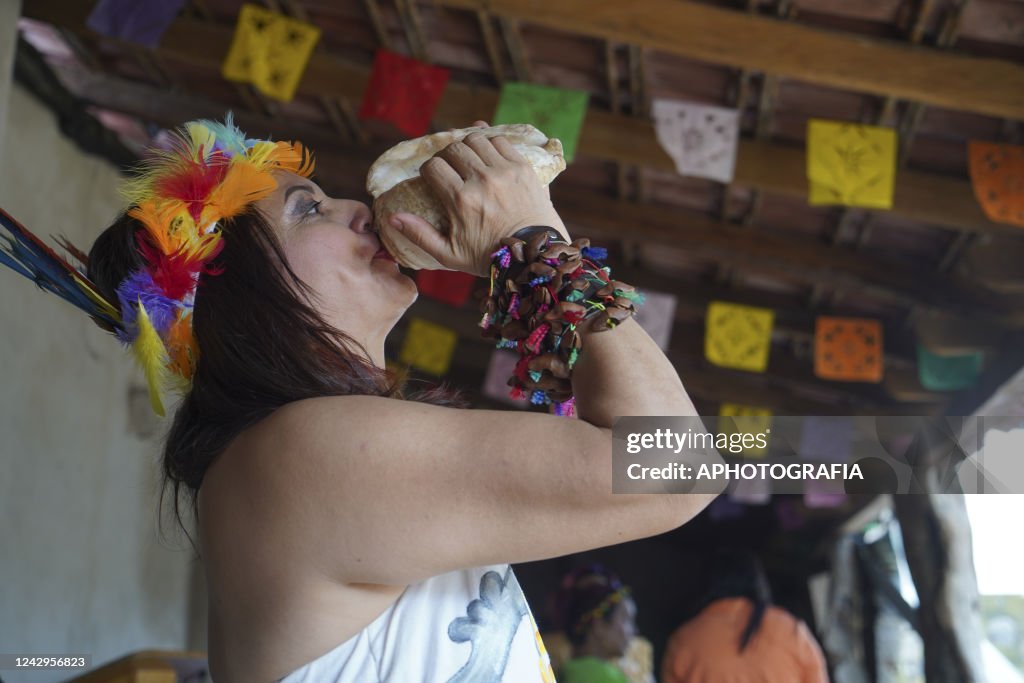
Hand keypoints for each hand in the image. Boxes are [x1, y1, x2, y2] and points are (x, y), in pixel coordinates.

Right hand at [389, 120, 568, 276]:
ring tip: (469, 161)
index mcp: (460, 200)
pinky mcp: (522, 167)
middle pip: (453, 148)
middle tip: (451, 170)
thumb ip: (420, 235)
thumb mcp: (449, 254)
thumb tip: (392, 217)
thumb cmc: (488, 257)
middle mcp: (481, 180)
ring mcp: (504, 171)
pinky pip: (500, 141)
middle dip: (447, 156)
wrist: (532, 255)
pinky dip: (491, 144)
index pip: (433, 166)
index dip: (429, 171)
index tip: (433, 179)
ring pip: (476, 139)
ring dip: (468, 147)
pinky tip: (488, 157)